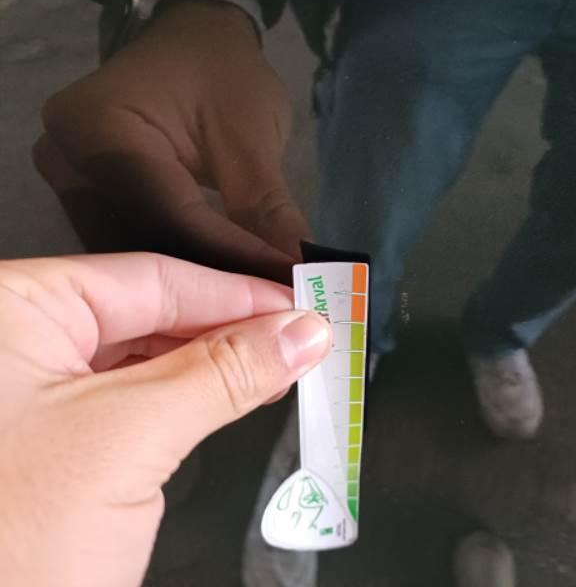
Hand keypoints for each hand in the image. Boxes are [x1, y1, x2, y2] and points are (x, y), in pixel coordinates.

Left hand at [0, 253, 330, 586]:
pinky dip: (189, 396)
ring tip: (280, 366)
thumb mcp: (132, 435)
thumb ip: (224, 373)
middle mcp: (18, 339)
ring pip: (145, 356)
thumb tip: (300, 334)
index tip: (300, 307)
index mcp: (14, 309)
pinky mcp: (54, 436)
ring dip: (217, 363)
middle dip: (232, 328)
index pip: (150, 279)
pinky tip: (234, 394)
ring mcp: (32, 390)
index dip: (237, 293)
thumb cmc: (10, 539)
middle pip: (151, 313)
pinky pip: (134, 396)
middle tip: (303, 339)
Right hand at [33, 0, 309, 283]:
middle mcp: (68, 166)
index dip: (234, 260)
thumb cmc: (221, 74)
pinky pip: (137, 249)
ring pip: (139, 258)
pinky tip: (223, 297)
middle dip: (217, 286)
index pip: (172, 217)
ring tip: (256, 309)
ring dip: (199, 290)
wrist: (192, 45)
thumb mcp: (252, 136)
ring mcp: (72, 188)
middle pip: (147, 245)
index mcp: (98, 131)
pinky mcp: (90, 204)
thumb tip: (295, 278)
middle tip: (275, 311)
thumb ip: (267, 209)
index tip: (286, 293)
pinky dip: (182, 275)